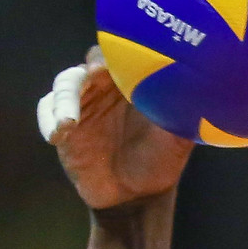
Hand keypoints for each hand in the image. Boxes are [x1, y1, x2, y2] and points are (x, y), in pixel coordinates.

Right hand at [38, 47, 193, 209]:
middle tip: (95, 77)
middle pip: (90, 63)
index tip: (120, 64)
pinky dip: (50, 119)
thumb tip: (200, 85)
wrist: (137, 195)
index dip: (118, 54)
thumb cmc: (161, 160)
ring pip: (65, 84)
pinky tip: (58, 135)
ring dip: (66, 98)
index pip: (121, 53)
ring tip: (70, 122)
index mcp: (133, 80)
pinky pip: (48, 112)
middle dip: (90, 70)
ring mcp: (82, 105)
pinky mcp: (65, 128)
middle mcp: (106, 87)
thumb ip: (184, 109)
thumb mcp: (179, 135)